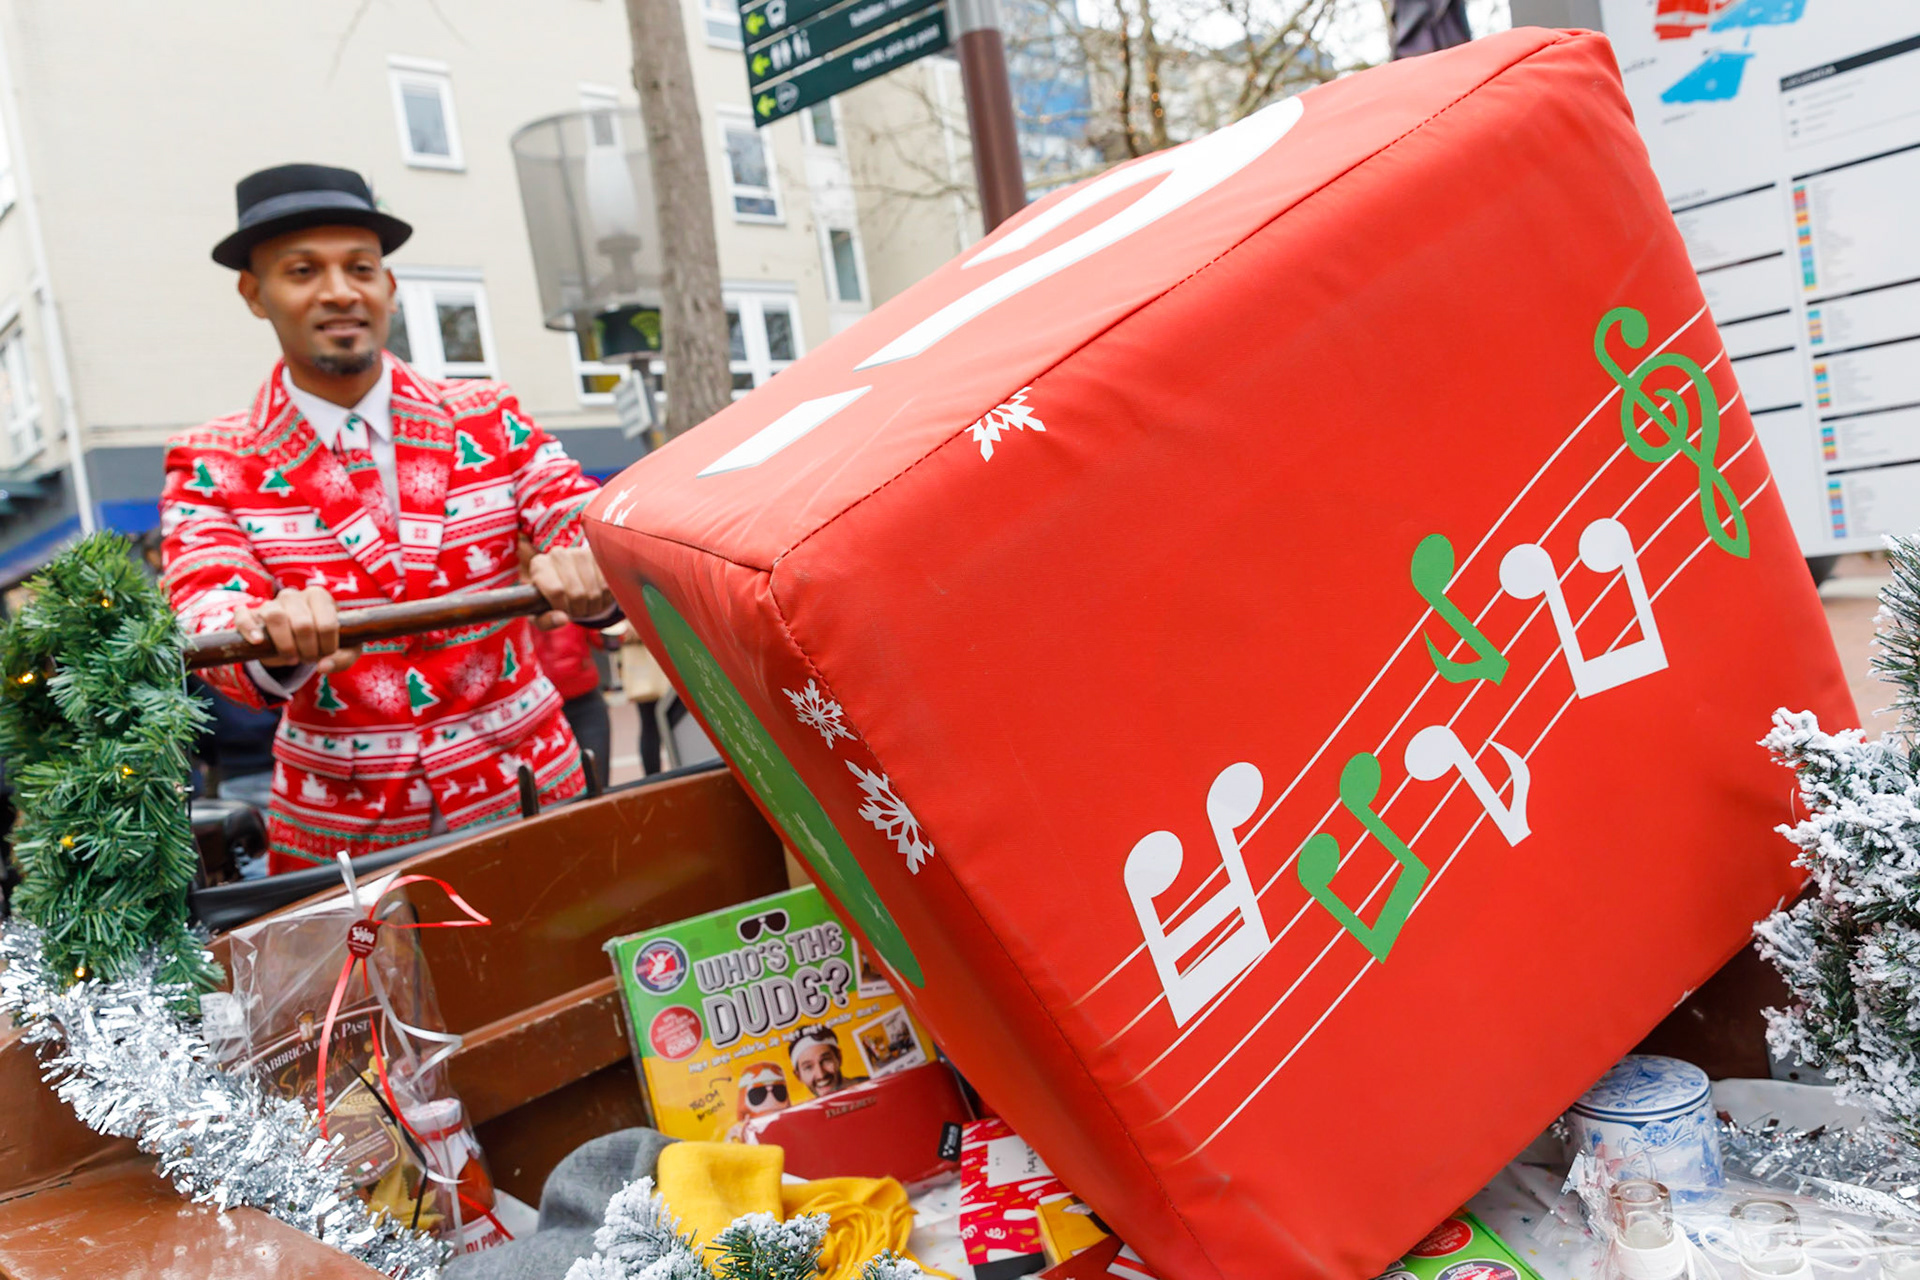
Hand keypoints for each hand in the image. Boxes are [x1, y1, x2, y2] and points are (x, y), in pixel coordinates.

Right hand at [232, 586, 359, 672]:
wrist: (295, 641)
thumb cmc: (322, 640)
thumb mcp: (342, 650)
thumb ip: (343, 659)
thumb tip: (323, 666)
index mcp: (319, 597)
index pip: (327, 623)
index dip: (327, 646)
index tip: (325, 654)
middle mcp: (294, 595)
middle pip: (303, 624)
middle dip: (308, 650)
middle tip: (308, 658)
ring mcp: (270, 603)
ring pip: (276, 617)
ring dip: (286, 646)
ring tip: (291, 657)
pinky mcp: (250, 614)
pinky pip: (243, 616)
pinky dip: (249, 629)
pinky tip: (258, 642)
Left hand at [528, 545, 614, 630]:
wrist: (564, 581)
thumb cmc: (548, 600)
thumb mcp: (539, 615)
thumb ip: (545, 621)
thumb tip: (563, 619)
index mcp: (539, 565)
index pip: (557, 591)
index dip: (563, 608)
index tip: (562, 611)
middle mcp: (558, 554)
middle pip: (577, 593)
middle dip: (578, 610)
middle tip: (575, 612)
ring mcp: (580, 553)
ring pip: (594, 591)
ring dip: (592, 607)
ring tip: (585, 606)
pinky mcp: (598, 557)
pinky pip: (607, 586)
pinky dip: (604, 599)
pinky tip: (596, 599)